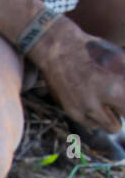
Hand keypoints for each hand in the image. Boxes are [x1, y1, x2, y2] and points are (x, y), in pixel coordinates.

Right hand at [31, 18, 124, 142]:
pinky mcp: (70, 111)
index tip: (123, 102)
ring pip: (105, 127)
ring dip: (109, 118)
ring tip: (107, 102)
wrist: (59, 50)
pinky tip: (94, 101)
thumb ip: (124, 77)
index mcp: (113, 90)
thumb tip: (124, 93)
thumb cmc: (94, 51)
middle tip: (118, 103)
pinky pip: (90, 123)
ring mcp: (81, 110)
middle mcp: (95, 105)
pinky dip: (95, 116)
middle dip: (120, 113)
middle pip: (116, 126)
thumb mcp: (120, 60)